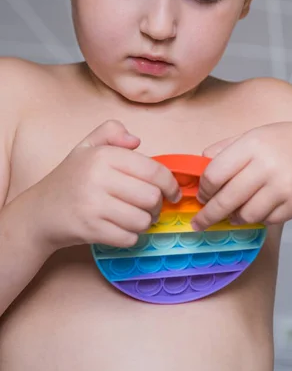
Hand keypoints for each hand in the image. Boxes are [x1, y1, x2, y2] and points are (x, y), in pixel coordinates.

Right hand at [30, 120, 180, 250]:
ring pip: (142, 220)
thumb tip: (136, 141)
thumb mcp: (87, 146)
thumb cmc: (70, 178)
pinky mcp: (90, 230)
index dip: (170, 184)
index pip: (153, 171)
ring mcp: (93, 206)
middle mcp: (98, 178)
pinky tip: (122, 229)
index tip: (172, 193)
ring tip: (135, 217)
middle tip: (150, 207)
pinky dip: (131, 237)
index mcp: (103, 156)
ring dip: (144, 223)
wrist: (39, 212)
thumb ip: (111, 132)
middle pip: (152, 197)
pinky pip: (129, 238)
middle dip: (157, 206)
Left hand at [191, 122, 291, 230]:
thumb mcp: (253, 136)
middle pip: (226, 199)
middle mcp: (267, 166)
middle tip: (200, 222)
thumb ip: (224, 148)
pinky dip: (257, 219)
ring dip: (235, 217)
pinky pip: (266, 221)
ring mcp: (283, 187)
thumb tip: (199, 167)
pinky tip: (257, 209)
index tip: (201, 195)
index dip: (204, 188)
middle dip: (209, 215)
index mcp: (252, 144)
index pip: (215, 173)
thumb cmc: (282, 144)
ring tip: (233, 213)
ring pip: (246, 215)